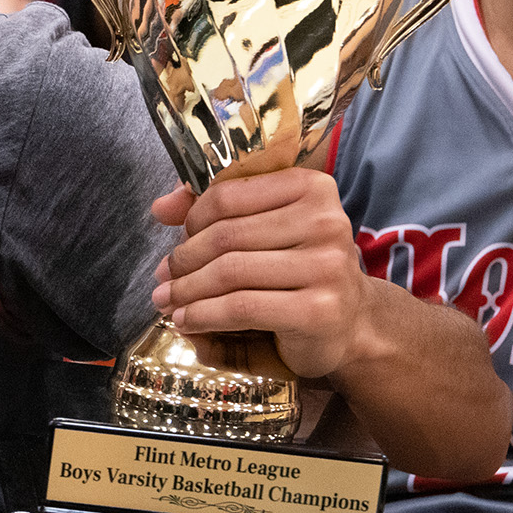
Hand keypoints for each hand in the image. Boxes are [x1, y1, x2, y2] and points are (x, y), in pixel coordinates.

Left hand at [148, 170, 374, 377]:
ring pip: (229, 272)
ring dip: (186, 291)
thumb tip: (161, 206)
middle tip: (163, 279)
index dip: (192, 220)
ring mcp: (326, 266)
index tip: (177, 241)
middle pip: (226, 236)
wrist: (352, 324)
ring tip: (167, 302)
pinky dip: (203, 316)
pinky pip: (241, 307)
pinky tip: (186, 323)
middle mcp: (325, 221)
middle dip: (183, 260)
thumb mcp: (263, 233)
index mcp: (311, 187)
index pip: (229, 194)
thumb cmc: (299, 272)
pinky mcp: (318, 309)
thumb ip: (217, 213)